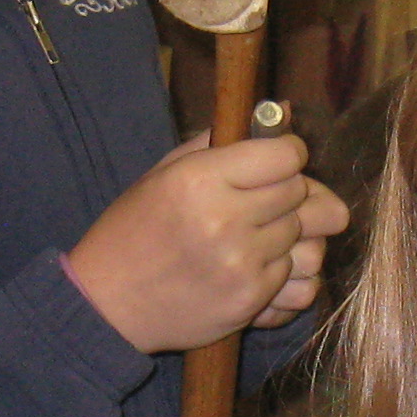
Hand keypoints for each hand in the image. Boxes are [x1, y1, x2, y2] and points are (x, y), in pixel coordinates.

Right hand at [63, 132, 348, 353]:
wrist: (108, 304)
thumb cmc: (134, 231)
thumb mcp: (164, 173)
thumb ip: (222, 140)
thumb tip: (286, 111)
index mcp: (201, 180)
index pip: (287, 156)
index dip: (286, 155)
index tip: (276, 162)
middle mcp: (225, 221)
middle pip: (301, 193)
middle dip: (287, 194)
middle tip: (260, 202)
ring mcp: (241, 265)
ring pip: (308, 238)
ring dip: (289, 237)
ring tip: (258, 239)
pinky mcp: (251, 301)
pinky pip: (302, 279)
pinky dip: (284, 274)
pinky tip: (254, 269)